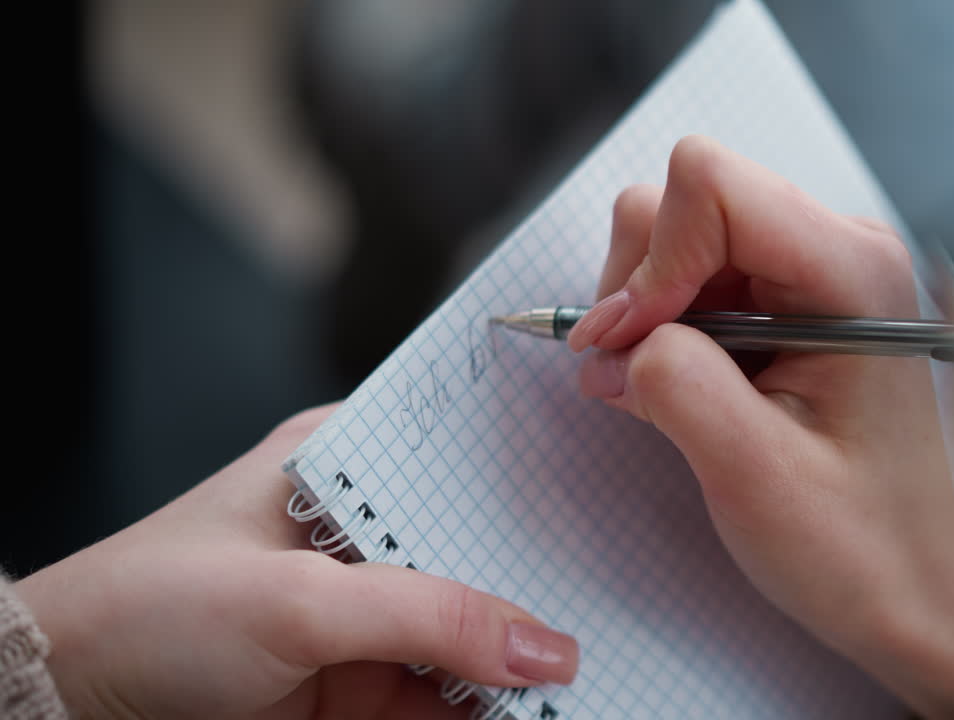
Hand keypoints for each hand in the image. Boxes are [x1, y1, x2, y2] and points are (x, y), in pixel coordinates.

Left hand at [15, 404, 577, 718]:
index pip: (460, 454)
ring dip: (522, 648)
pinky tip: (542, 702)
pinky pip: (448, 693)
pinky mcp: (362, 684)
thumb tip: (547, 647)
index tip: (605, 486)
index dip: (531, 472)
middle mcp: (364, 531)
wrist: (72, 711)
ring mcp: (367, 612)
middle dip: (543, 573)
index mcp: (344, 461)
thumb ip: (431, 617)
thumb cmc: (153, 609)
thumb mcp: (298, 600)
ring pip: (472, 628)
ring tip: (605, 651)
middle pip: (481, 547)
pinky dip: (491, 703)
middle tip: (624, 585)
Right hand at [569, 136, 953, 717]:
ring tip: (665, 388)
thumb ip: (673, 385)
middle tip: (635, 371)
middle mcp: (843, 250)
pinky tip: (690, 388)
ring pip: (689, 235)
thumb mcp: (754, 474)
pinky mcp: (799, 303)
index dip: (651, 260)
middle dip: (643, 281)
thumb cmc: (863, 547)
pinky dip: (672, 325)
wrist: (923, 591)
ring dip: (653, 307)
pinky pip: (706, 278)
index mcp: (853, 272)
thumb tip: (610, 343)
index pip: (711, 185)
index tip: (629, 346)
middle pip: (693, 198)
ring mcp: (822, 273)